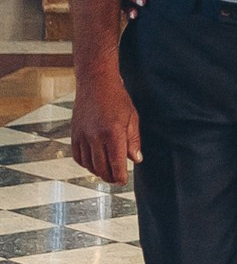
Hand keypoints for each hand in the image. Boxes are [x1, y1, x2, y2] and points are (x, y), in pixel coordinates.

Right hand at [72, 67, 140, 184]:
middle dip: (110, 177)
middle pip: (101, 168)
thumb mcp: (132, 117)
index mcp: (113, 132)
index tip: (123, 180)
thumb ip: (133, 140)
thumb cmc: (117, 98)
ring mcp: (82, 136)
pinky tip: (94, 161)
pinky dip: (86, 163)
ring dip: (98, 171)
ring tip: (107, 171)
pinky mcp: (74, 135)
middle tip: (116, 178)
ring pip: (89, 165)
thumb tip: (136, 160)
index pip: (116, 164)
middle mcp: (95, 137)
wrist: (95, 82)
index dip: (120, 176)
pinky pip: (78, 157)